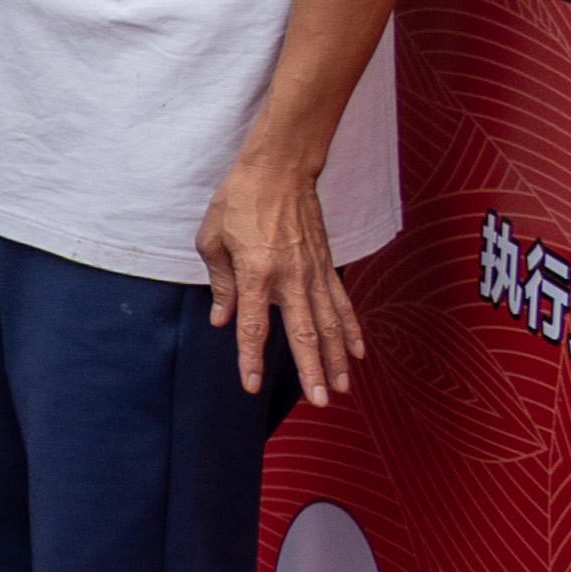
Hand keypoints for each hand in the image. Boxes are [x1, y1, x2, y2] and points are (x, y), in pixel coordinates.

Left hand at [199, 146, 367, 403]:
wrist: (279, 169)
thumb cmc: (239, 200)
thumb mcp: (212, 238)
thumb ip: (220, 283)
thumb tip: (222, 319)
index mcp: (255, 272)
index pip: (253, 326)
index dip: (251, 359)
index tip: (251, 386)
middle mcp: (289, 277)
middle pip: (303, 334)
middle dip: (311, 371)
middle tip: (320, 402)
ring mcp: (313, 272)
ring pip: (328, 324)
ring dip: (336, 358)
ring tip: (342, 387)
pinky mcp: (327, 265)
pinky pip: (341, 303)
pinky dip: (350, 328)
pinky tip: (358, 352)